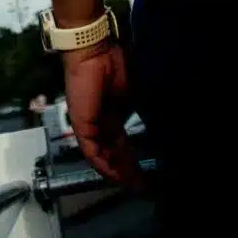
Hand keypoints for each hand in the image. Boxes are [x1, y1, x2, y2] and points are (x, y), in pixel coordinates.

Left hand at [61, 40, 143, 190]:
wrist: (95, 52)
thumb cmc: (113, 65)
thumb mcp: (132, 94)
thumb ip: (137, 112)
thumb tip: (156, 126)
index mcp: (110, 113)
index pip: (120, 142)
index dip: (130, 158)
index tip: (143, 172)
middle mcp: (98, 121)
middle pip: (112, 152)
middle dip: (126, 169)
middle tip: (140, 185)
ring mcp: (88, 123)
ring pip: (101, 154)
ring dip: (115, 170)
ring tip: (130, 184)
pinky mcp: (81, 124)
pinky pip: (90, 150)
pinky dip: (102, 164)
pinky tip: (114, 175)